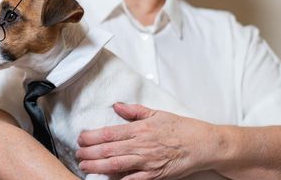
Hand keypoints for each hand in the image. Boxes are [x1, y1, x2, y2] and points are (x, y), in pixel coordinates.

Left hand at [76, 103, 218, 179]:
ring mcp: (147, 161)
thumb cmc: (181, 128)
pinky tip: (107, 179)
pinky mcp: (155, 175)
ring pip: (116, 165)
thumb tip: (117, 106)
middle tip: (77, 155)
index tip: (80, 138)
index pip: (110, 133)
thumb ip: (134, 111)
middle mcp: (141, 145)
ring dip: (98, 166)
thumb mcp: (157, 113)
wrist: (203, 144)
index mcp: (140, 128)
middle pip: (109, 150)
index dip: (92, 136)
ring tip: (85, 166)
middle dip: (89, 153)